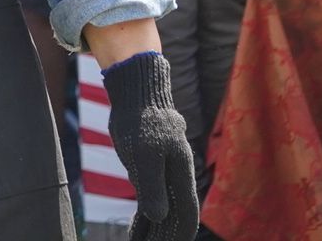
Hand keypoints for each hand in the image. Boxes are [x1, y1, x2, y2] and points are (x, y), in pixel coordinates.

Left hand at [102, 52, 198, 240]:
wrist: (137, 96)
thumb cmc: (141, 121)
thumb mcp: (144, 154)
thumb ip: (152, 185)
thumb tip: (158, 217)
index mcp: (180, 175)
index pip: (185, 215)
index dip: (178, 234)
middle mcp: (176, 177)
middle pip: (175, 217)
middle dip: (164, 235)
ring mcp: (164, 174)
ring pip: (162, 211)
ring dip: (154, 231)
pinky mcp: (150, 170)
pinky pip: (150, 200)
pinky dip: (144, 218)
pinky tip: (136, 231)